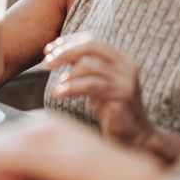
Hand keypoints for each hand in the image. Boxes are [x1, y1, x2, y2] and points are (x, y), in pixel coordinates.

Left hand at [43, 32, 153, 147]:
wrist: (133, 138)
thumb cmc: (109, 109)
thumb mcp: (95, 84)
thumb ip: (82, 68)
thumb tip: (55, 52)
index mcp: (121, 59)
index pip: (91, 41)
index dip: (68, 43)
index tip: (48, 49)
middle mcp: (126, 66)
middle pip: (90, 47)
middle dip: (65, 52)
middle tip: (46, 63)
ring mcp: (125, 81)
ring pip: (89, 65)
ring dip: (67, 74)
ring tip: (56, 87)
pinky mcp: (122, 97)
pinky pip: (91, 86)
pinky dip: (71, 88)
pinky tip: (58, 94)